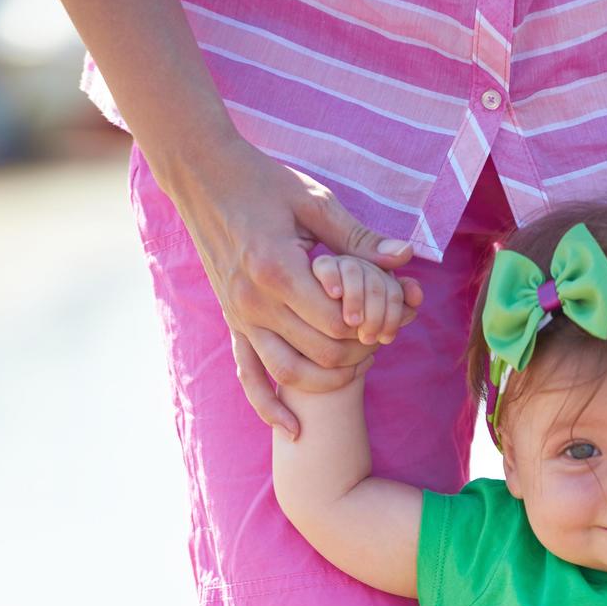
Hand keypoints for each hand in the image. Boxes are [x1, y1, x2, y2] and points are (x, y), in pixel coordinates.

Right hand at [165, 134, 421, 434]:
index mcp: (277, 270)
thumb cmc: (262, 181)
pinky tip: (294, 430)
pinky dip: (271, 408)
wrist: (202, 175)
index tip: (388, 309)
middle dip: (360, 351)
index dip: (371, 324)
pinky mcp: (232, 323)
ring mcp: (240, 318)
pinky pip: (249, 377)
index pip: (338, 322)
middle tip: (380, 335)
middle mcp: (255, 302)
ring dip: (330, 380)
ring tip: (356, 366)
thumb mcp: (314, 201)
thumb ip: (358, 238)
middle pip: (322, 353)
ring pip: (291, 375)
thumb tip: (405, 258)